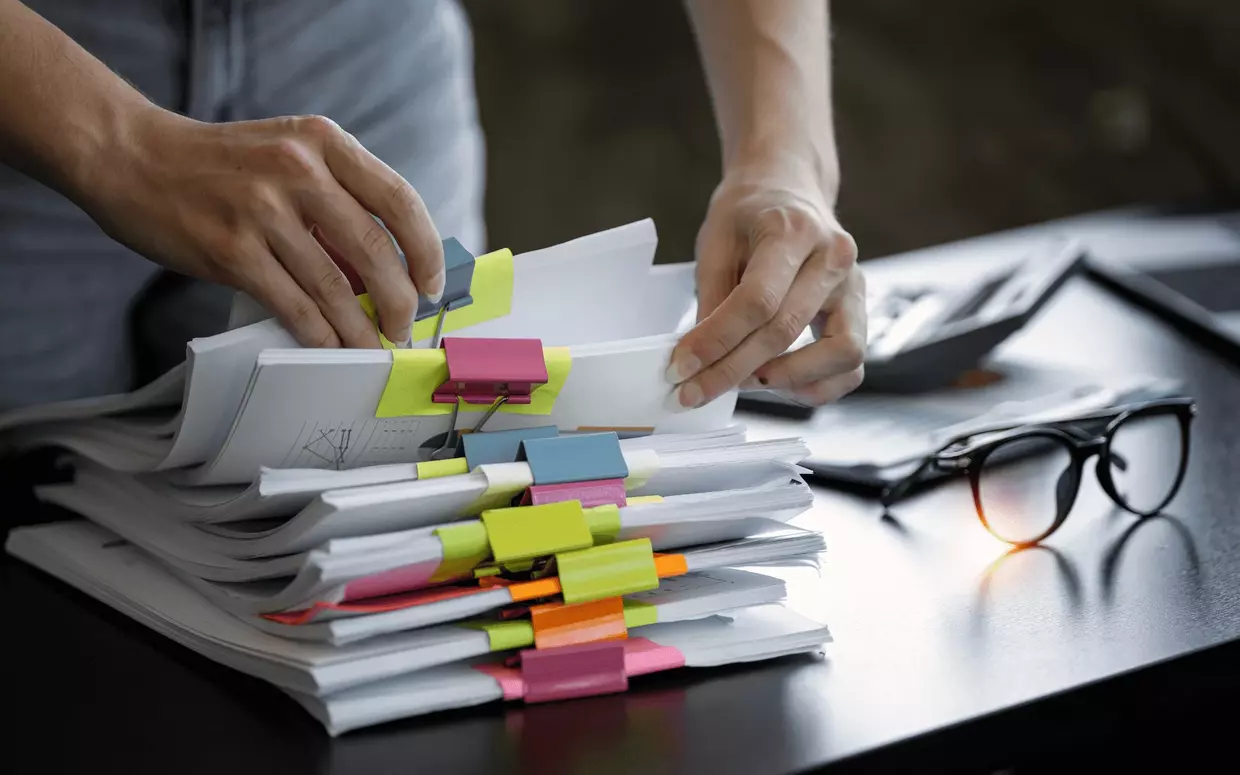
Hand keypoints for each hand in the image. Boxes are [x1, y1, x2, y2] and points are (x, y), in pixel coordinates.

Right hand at [77, 108, 442, 347]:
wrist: (132, 156)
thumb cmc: (221, 165)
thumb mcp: (289, 156)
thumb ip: (337, 201)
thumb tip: (386, 271)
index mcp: (324, 141)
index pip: (399, 200)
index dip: (426, 251)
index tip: (432, 285)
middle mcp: (298, 169)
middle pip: (375, 249)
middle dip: (400, 300)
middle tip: (404, 327)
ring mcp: (263, 209)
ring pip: (335, 286)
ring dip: (360, 328)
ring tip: (371, 346)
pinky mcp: (231, 249)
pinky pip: (293, 304)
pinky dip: (319, 334)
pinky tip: (330, 346)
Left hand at [667, 159, 864, 407]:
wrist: (788, 187)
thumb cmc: (749, 214)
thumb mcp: (716, 242)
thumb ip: (710, 299)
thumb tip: (698, 360)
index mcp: (792, 230)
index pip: (756, 300)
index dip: (716, 341)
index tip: (681, 368)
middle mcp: (833, 257)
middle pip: (786, 331)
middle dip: (733, 370)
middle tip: (694, 391)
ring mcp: (854, 286)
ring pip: (838, 354)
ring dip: (784, 380)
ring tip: (740, 382)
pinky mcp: (861, 311)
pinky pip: (850, 366)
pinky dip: (815, 385)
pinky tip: (775, 381)